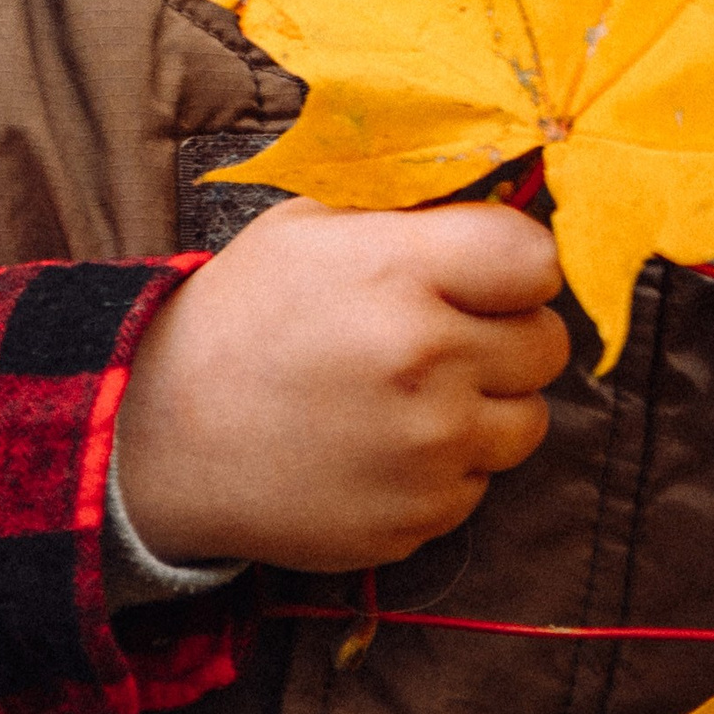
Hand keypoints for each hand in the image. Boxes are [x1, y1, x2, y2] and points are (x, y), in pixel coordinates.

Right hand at [113, 198, 570, 572]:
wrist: (165, 437)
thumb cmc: (243, 317)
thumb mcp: (310, 227)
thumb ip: (411, 212)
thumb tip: (504, 196)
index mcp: (400, 272)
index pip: (537, 259)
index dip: (516, 264)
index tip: (484, 272)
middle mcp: (427, 362)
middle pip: (548, 343)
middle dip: (507, 332)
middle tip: (443, 332)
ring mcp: (428, 451)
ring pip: (528, 421)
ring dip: (487, 406)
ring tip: (412, 393)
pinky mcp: (420, 518)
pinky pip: (480, 483)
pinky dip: (447, 467)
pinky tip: (383, 445)